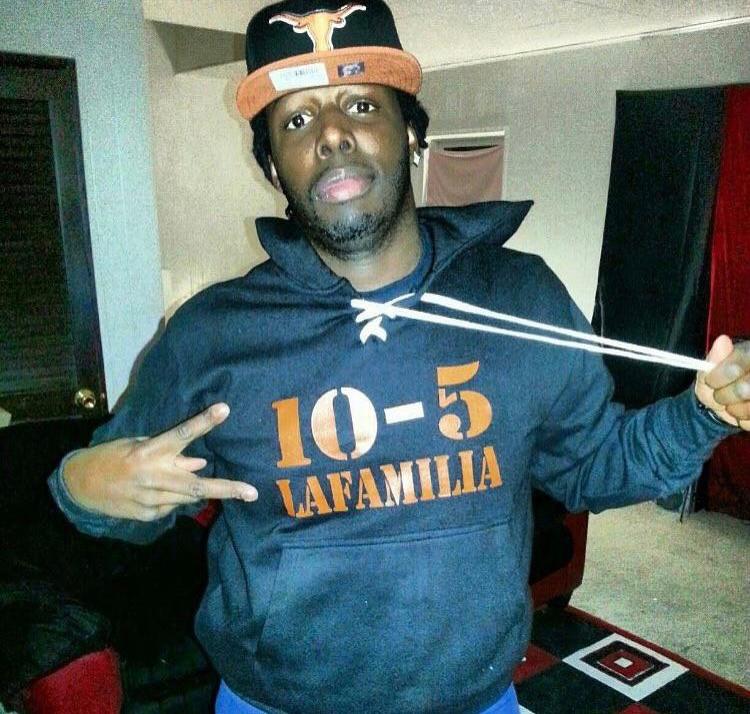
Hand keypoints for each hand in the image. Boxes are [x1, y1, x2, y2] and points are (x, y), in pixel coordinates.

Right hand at [62, 403, 257, 520]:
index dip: (204, 422)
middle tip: (252, 492)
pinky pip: (173, 506)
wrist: (80, 486)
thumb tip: (200, 464)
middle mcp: (154, 476)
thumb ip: (171, 454)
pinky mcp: (149, 515)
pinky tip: (159, 491)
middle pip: (198, 484)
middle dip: (228, 488)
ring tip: (183, 480)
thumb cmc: (112, 457)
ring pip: (189, 496)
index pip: (182, 434)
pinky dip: (174, 497)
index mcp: (150, 452)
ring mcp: (152, 499)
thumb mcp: (138, 445)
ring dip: (197, 488)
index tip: (224, 409)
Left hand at [695, 335, 749, 430]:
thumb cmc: (717, 384)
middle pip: (745, 388)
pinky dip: (744, 420)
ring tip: (731, 404)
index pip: (738, 364)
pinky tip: (742, 412)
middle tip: (719, 395)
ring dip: (734, 410)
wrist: (724, 405)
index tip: (710, 382)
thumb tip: (722, 341)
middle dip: (725, 395)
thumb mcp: (709, 371)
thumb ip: (715, 357)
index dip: (722, 375)